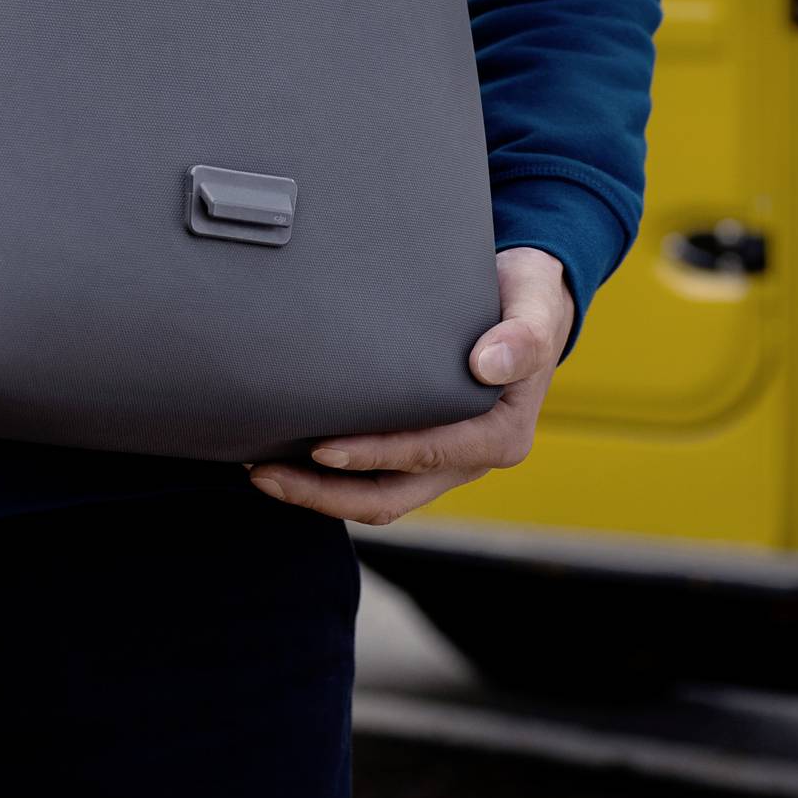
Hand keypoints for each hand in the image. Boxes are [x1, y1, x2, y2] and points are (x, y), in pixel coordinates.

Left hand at [247, 247, 574, 524]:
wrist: (530, 304)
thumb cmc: (528, 300)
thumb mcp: (535, 306)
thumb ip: (523, 334)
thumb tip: (487, 364)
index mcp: (500, 435)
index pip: (427, 454)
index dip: (373, 455)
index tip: (321, 448)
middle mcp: (472, 460)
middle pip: (390, 496)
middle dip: (324, 493)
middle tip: (264, 473)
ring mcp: (446, 463)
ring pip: (376, 498)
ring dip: (318, 494)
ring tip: (262, 472)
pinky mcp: (423, 453)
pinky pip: (372, 480)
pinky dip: (330, 478)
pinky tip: (287, 457)